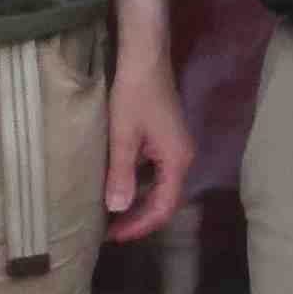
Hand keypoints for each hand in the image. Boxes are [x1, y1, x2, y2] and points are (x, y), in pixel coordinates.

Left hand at [104, 49, 192, 243]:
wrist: (145, 57)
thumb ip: (120, 173)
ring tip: (112, 216)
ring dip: (138, 203)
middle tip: (110, 232)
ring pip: (160, 186)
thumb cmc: (133, 94)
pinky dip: (138, 185)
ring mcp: (176, 147)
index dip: (140, 225)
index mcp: (177, 160)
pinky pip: (156, 172)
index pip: (163, 206)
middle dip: (139, 218)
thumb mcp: (122, 135)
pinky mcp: (166, 138)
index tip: (115, 237)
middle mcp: (182, 157)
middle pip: (165, 200)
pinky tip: (119, 186)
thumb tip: (117, 209)